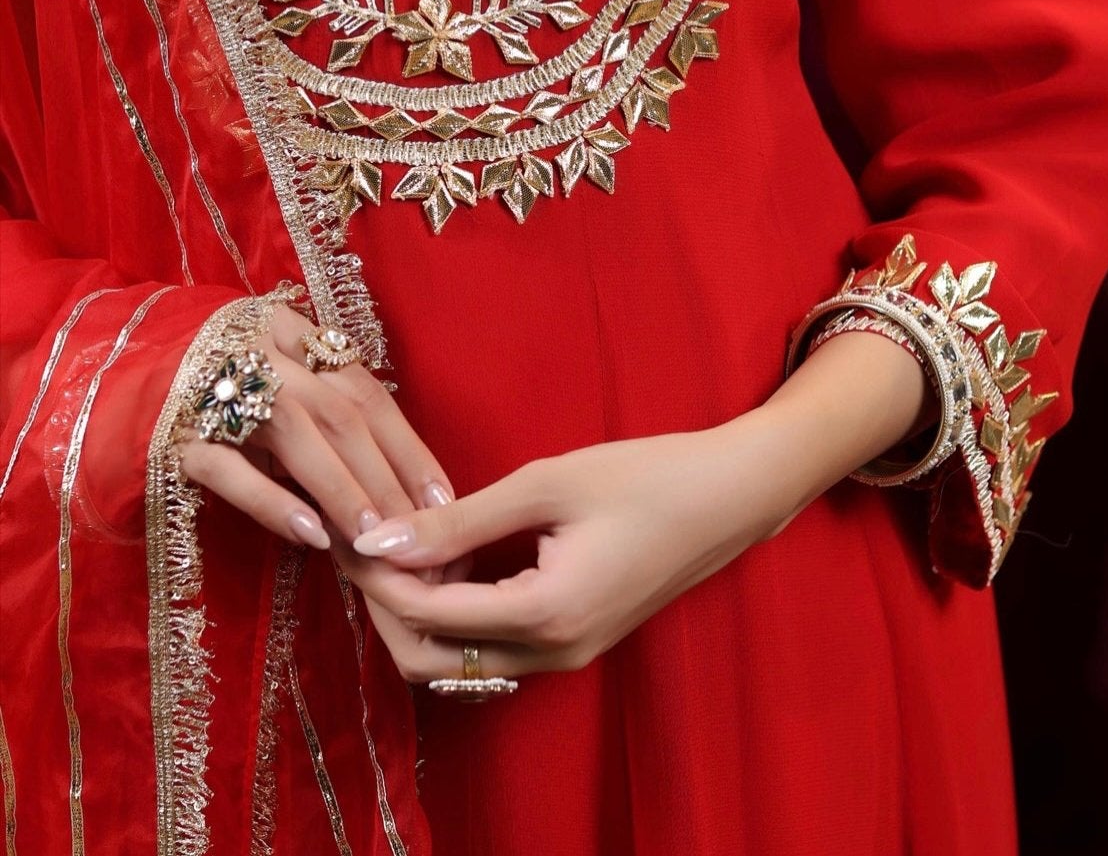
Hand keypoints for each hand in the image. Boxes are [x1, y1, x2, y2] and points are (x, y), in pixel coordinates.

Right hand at [176, 303, 454, 553]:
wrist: (113, 373)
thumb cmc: (215, 386)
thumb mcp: (274, 382)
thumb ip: (325, 410)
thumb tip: (401, 484)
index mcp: (289, 330)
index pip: (364, 389)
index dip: (408, 446)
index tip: (443, 500)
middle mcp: (258, 350)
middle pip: (340, 411)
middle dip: (387, 476)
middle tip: (419, 534)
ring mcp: (213, 391)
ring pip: (296, 433)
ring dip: (343, 489)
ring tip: (375, 539)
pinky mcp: (173, 437)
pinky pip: (231, 468)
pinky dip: (275, 500)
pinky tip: (310, 534)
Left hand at [338, 324, 936, 685]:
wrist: (731, 495)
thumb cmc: (646, 475)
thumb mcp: (546, 483)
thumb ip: (458, 520)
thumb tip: (379, 538)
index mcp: (543, 615)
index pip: (425, 617)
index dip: (375, 575)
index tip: (346, 527)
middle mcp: (551, 655)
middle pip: (430, 661)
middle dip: (385, 606)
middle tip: (361, 541)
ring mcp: (566, 657)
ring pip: (459, 661)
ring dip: (417, 612)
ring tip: (395, 543)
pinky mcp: (574, 643)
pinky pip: (493, 647)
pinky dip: (456, 613)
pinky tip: (444, 558)